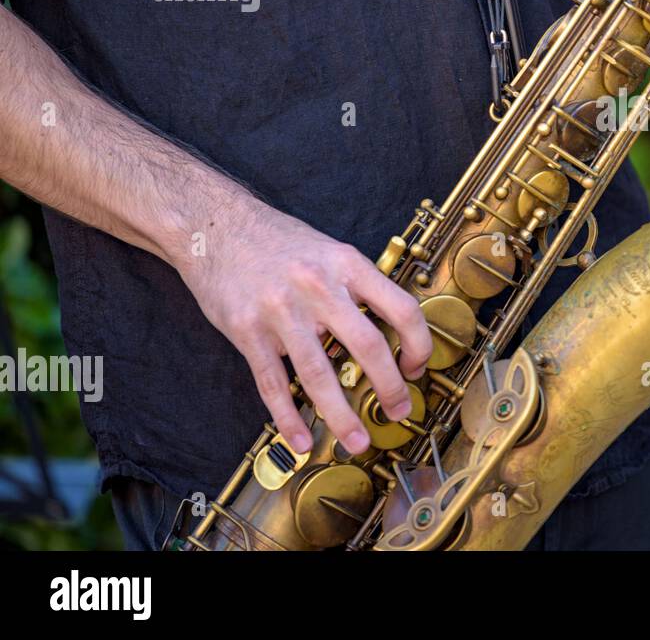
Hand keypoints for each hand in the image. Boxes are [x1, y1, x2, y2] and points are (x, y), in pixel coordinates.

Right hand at [178, 200, 432, 455]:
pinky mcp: (247, 331)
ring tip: (357, 441)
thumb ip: (357, 286)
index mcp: (347, 264)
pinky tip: (301, 438)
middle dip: (389, 387)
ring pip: (319, 374)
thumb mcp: (330, 250)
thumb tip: (390, 331)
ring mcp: (281, 311)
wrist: (214, 226)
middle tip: (399, 411)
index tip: (416, 367)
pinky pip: (272, 383)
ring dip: (341, 415)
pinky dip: (288, 417)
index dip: (418, 344)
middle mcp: (318, 286)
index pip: (401, 308)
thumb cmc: (277, 240)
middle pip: (367, 345)